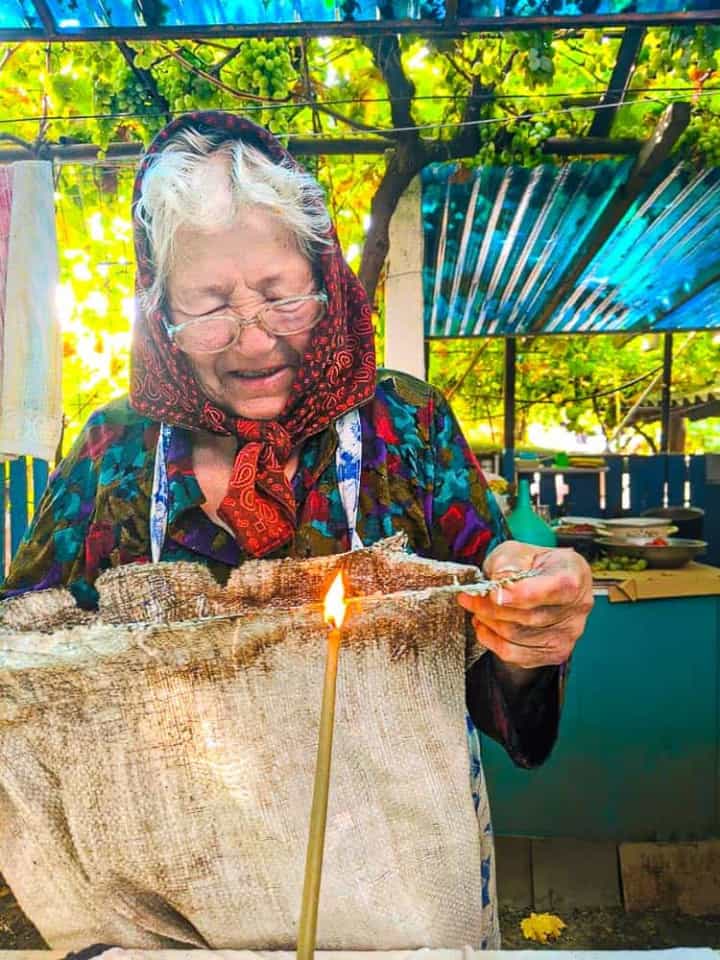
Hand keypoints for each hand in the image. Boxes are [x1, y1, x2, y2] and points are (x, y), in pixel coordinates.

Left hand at [458, 540, 592, 673]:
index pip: (552, 589)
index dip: (520, 593)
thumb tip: (498, 583)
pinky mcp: (554, 653)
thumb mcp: (517, 550)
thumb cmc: (533, 565)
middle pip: (528, 616)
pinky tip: (485, 624)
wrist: (545, 582)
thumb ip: (507, 563)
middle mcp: (577, 608)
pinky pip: (514, 653)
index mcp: (573, 574)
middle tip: (469, 596)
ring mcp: (568, 634)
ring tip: (477, 607)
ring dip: (488, 621)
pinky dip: (491, 639)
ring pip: (517, 635)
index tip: (493, 591)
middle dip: (490, 606)